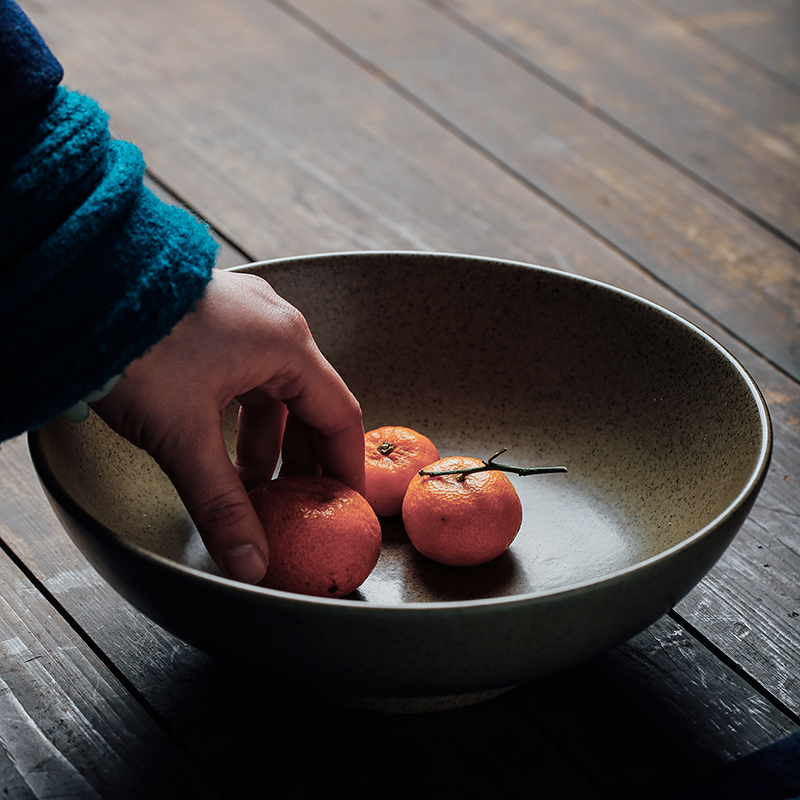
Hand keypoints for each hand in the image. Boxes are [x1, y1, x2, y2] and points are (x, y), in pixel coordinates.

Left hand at [92, 269, 364, 583]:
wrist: (78, 289)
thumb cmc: (137, 347)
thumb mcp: (183, 437)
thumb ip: (221, 505)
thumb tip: (251, 563)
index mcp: (286, 345)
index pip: (340, 415)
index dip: (344, 466)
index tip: (345, 502)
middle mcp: (274, 326)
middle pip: (310, 404)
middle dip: (302, 461)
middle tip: (295, 505)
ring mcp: (244, 317)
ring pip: (274, 391)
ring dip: (267, 442)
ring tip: (251, 487)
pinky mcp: (215, 319)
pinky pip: (247, 375)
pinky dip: (243, 416)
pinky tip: (221, 448)